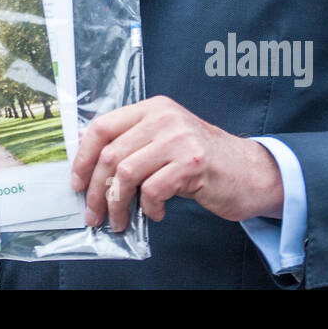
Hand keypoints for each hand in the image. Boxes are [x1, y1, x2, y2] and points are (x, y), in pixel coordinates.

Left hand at [70, 96, 283, 229]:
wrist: (250, 171)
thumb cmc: (202, 160)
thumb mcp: (164, 140)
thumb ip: (132, 140)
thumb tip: (86, 149)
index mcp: (152, 108)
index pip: (102, 126)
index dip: (83, 157)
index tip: (77, 182)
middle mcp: (163, 117)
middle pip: (110, 154)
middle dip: (95, 190)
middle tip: (93, 214)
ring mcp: (179, 138)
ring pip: (126, 174)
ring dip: (117, 205)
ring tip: (119, 220)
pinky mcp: (192, 163)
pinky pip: (153, 190)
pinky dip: (149, 208)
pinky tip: (155, 214)